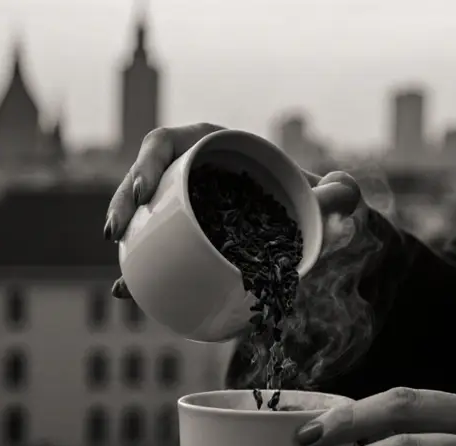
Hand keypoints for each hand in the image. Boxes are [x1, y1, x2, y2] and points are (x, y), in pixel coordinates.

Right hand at [103, 123, 366, 299]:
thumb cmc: (313, 198)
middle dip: (122, 202)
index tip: (142, 192)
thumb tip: (340, 192)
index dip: (146, 163)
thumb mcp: (328, 194)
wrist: (313, 227)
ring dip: (124, 238)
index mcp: (211, 145)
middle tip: (115, 232)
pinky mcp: (184, 236)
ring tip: (120, 273)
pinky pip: (154, 249)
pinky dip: (139, 271)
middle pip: (142, 178)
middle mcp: (189, 171)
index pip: (165, 142)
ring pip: (140, 215)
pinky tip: (126, 293)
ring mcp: (182, 204)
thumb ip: (340, 191)